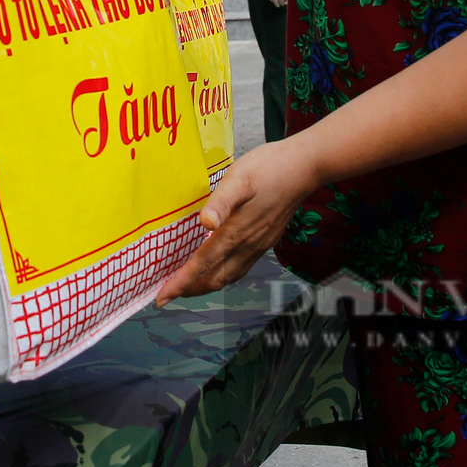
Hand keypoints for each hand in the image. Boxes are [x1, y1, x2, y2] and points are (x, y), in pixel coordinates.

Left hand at [155, 136, 317, 304]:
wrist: (304, 168)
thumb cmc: (269, 168)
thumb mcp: (239, 178)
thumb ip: (221, 202)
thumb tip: (205, 223)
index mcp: (236, 232)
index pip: (203, 264)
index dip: (181, 283)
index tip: (163, 298)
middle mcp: (248, 245)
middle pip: (215, 278)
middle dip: (191, 289)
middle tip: (169, 292)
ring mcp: (259, 244)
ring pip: (229, 275)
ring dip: (207, 284)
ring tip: (189, 285)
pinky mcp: (266, 240)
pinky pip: (241, 267)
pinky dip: (224, 273)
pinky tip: (219, 265)